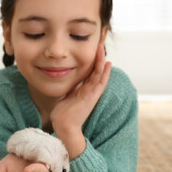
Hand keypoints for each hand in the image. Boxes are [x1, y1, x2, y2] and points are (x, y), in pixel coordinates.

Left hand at [50, 43, 110, 158]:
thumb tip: (71, 83)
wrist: (64, 126)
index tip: (93, 51)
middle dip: (98, 58)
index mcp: (83, 90)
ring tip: (103, 49)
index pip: (90, 73)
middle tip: (99, 45)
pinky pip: (100, 82)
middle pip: (96, 71)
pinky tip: (108, 64)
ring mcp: (91, 94)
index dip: (92, 62)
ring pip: (99, 74)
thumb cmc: (63, 114)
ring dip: (101, 61)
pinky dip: (104, 73)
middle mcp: (90, 91)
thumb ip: (71, 90)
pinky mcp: (91, 96)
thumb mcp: (66, 97)